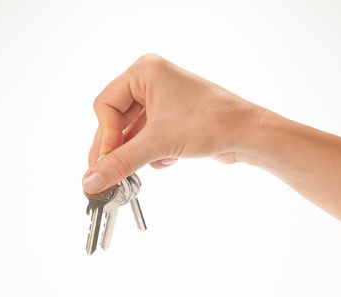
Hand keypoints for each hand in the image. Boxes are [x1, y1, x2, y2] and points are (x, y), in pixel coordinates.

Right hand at [82, 54, 261, 192]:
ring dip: (139, 152)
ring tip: (145, 167)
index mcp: (144, 72)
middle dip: (119, 148)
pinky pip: (148, 136)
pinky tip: (169, 159)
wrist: (249, 134)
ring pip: (132, 131)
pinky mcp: (173, 116)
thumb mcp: (158, 144)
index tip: (106, 162)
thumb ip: (121, 162)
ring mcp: (163, 98)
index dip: (104, 136)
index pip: (104, 105)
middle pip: (115, 119)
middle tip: (109, 175)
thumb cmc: (211, 123)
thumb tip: (91, 180)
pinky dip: (154, 151)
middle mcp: (151, 80)